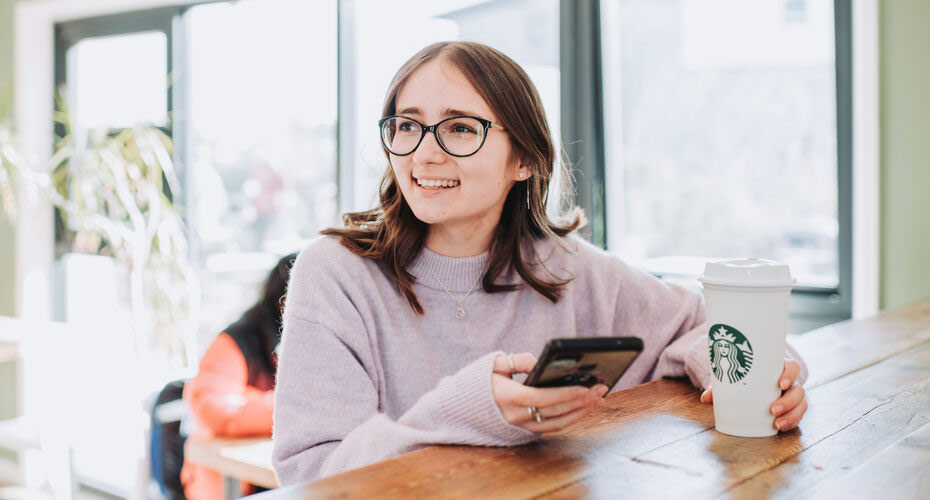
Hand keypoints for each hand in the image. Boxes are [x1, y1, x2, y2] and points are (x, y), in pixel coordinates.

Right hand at [492, 353, 607, 432]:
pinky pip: (552, 427)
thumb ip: (518, 360)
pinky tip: (583, 409)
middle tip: (600, 389)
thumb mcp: (495, 364)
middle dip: (580, 401)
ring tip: (597, 399)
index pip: (541, 398)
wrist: (466, 406)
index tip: (584, 388)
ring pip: (557, 423)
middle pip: (554, 411)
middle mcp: (515, 415)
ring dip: (580, 412)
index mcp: (507, 396)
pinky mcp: (526, 432)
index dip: (564, 394)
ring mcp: (521, 426)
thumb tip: (540, 365)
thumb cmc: (483, 381)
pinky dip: (571, 418)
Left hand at [699, 359, 806, 431]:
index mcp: (778, 368)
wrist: (750, 382)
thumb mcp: (734, 377)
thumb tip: (705, 397)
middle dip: (788, 401)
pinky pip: (797, 415)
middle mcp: (789, 382)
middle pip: (799, 390)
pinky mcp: (791, 408)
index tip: (780, 383)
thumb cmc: (744, 376)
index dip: (790, 374)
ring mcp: (792, 395)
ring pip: (801, 404)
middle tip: (772, 410)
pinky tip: (780, 428)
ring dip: (791, 415)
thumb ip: (721, 386)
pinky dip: (791, 422)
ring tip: (776, 424)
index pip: (792, 367)